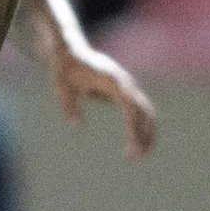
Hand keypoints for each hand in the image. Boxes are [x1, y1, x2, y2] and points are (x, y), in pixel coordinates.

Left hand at [50, 41, 158, 158]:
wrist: (71, 52)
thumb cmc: (64, 70)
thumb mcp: (61, 88)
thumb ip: (69, 106)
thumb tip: (78, 127)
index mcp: (112, 80)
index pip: (131, 105)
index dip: (133, 126)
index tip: (131, 145)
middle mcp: (125, 82)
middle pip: (144, 110)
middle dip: (143, 135)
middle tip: (133, 158)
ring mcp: (128, 86)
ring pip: (147, 112)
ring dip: (146, 134)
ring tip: (136, 156)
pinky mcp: (126, 92)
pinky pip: (141, 111)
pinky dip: (142, 128)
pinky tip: (136, 145)